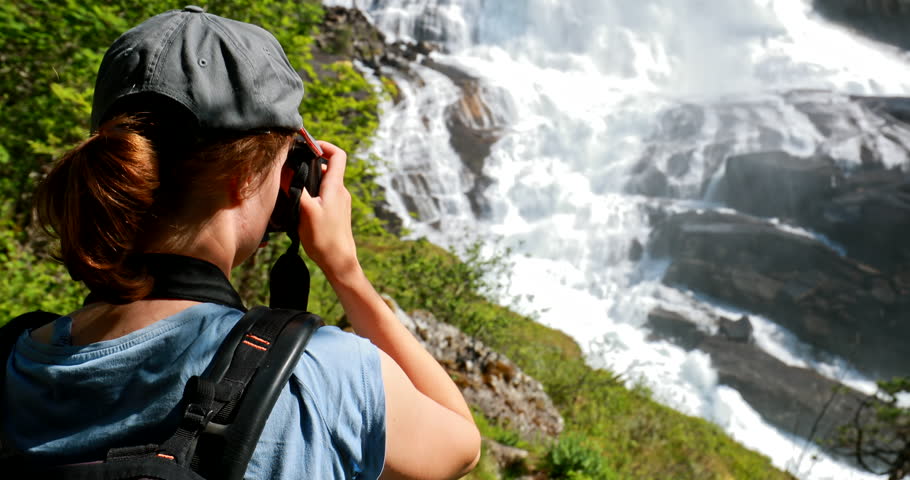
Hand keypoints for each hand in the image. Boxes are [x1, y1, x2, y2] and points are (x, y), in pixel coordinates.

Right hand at [291, 141, 359, 279]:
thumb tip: (285, 168)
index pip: (338, 155)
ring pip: (323, 182)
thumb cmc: (324, 238)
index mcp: (335, 187)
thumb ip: (295, 188)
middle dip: (309, 164)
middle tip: (290, 167)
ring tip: (291, 186)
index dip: (323, 145)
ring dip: (308, 180)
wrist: (339, 262)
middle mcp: (340, 192)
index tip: (307, 146)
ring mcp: (339, 203)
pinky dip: (311, 193)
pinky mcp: (335, 213)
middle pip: (328, 167)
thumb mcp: (305, 210)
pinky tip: (298, 204)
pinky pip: (323, 195)